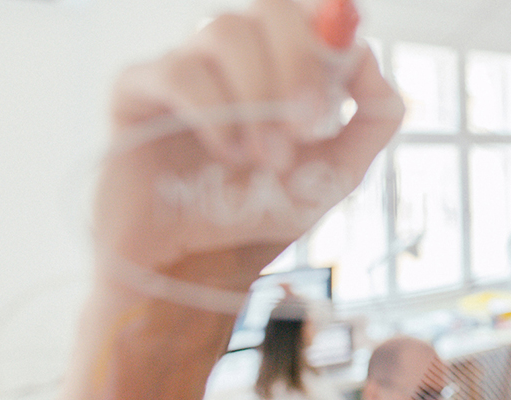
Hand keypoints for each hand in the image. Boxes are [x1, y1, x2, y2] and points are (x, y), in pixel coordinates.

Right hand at [94, 0, 402, 287]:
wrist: (201, 265)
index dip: (330, 35)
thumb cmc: (263, 212)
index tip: (341, 83)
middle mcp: (234, 55)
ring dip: (257, 97)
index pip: (310, 13)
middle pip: (272, 9)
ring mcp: (185, 66)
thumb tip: (369, 60)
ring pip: (226, 31)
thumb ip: (374, 118)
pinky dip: (214, 114)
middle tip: (305, 125)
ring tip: (265, 157)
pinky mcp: (136, 91)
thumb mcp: (340, 171)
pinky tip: (226, 155)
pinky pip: (179, 71)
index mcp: (282, 63)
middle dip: (298, 65)